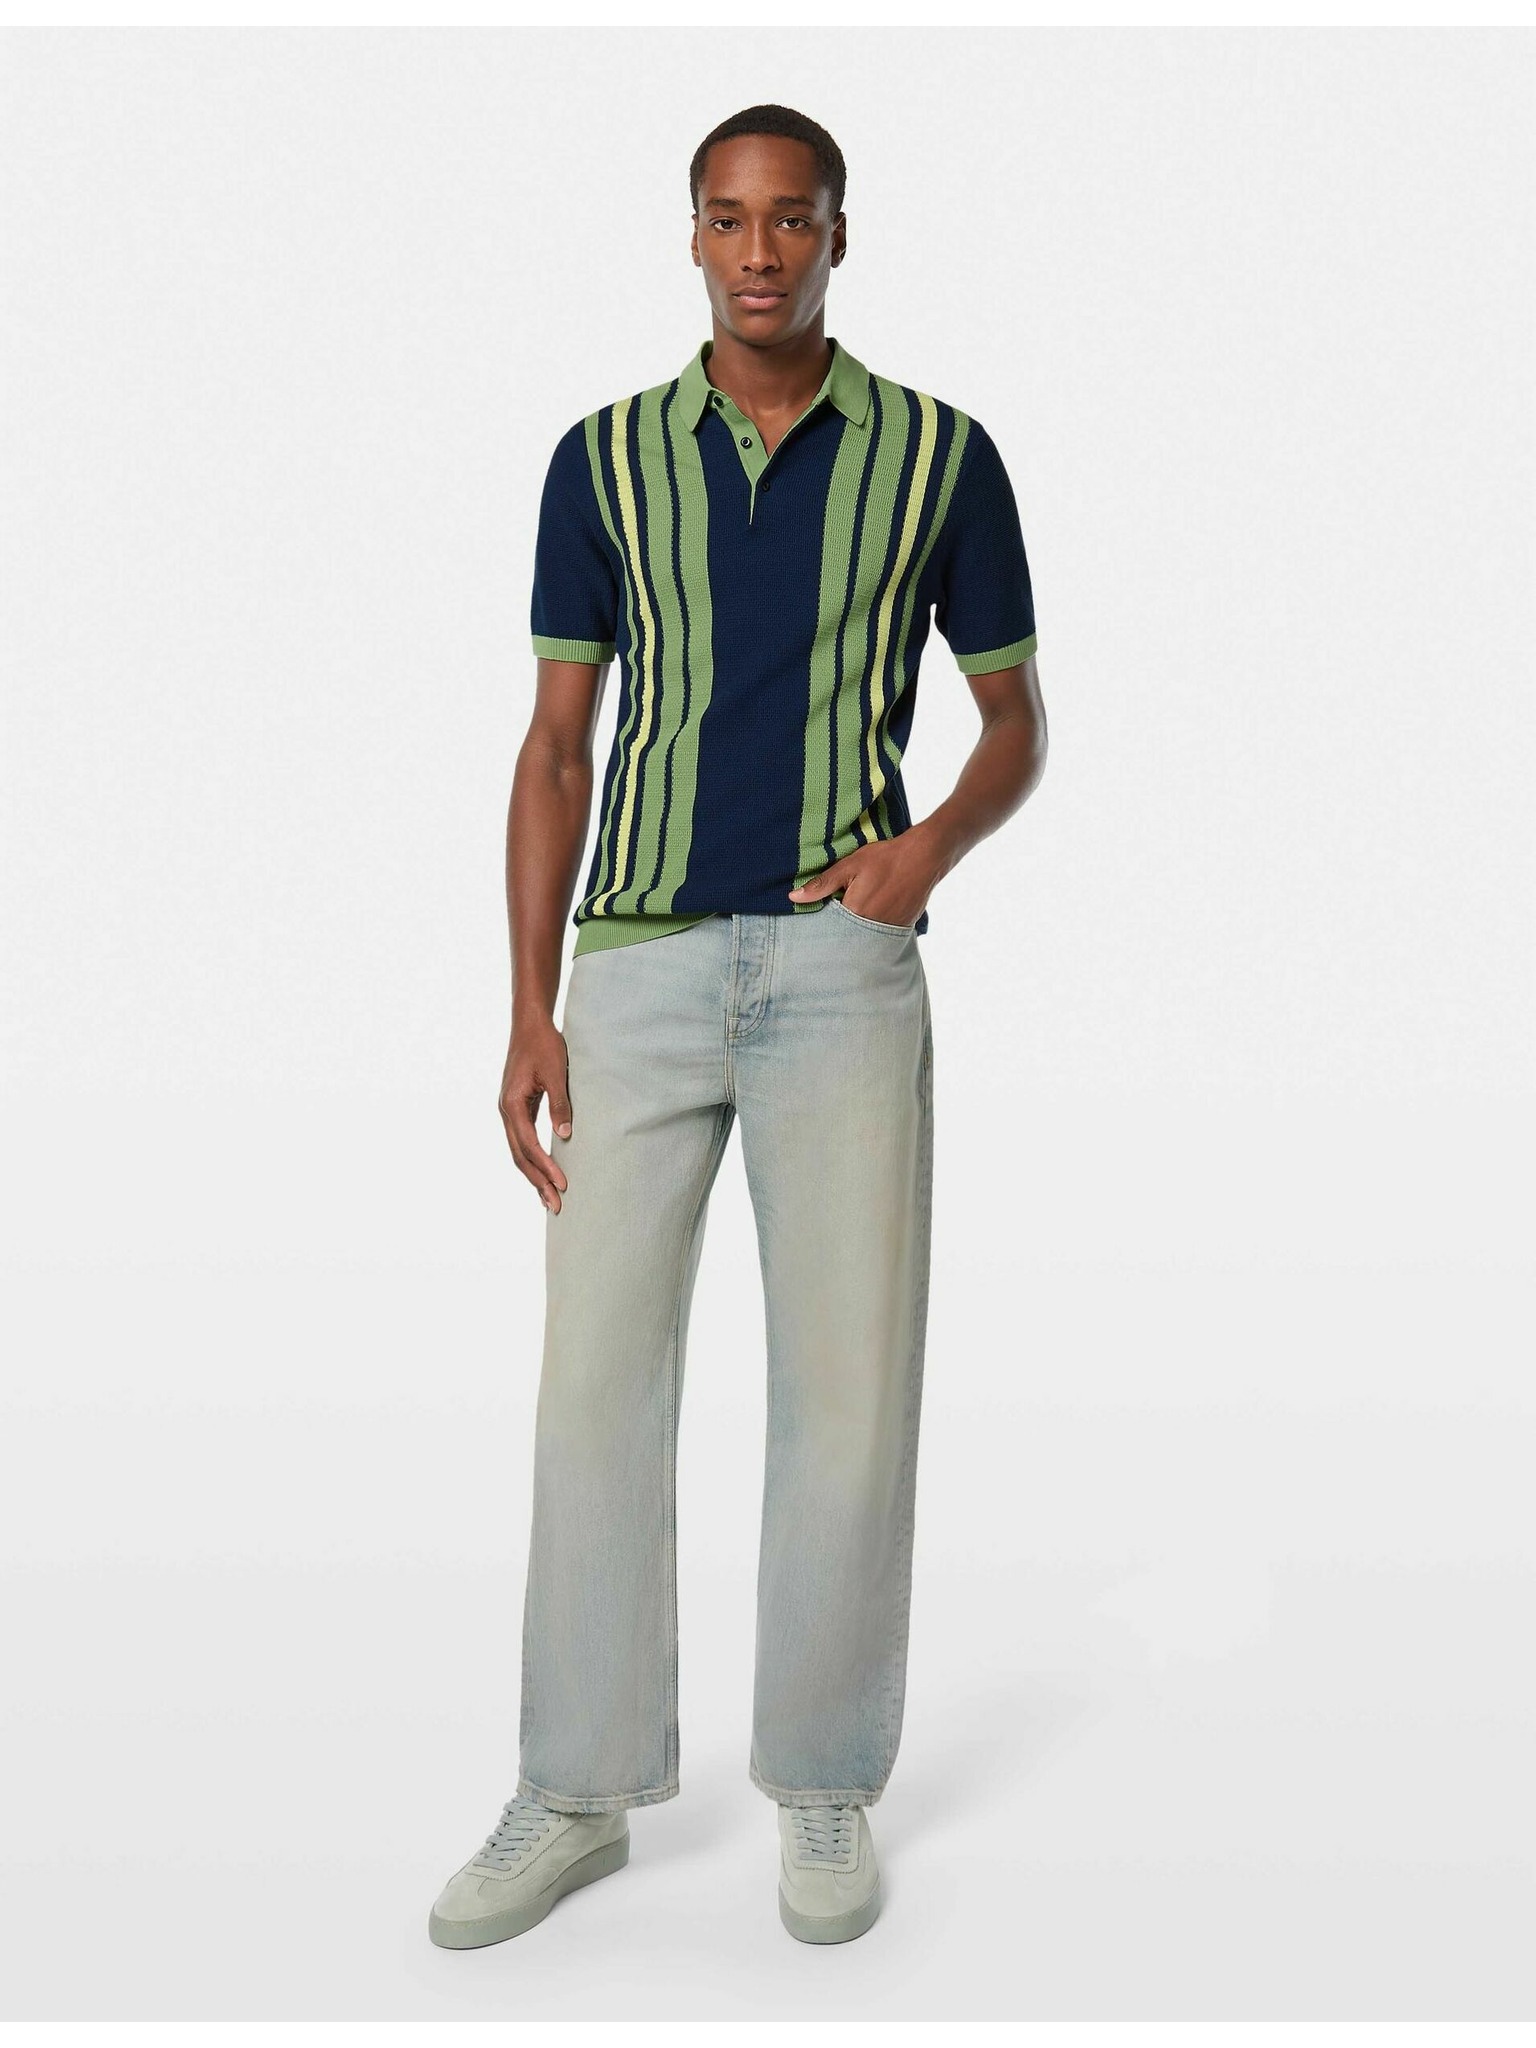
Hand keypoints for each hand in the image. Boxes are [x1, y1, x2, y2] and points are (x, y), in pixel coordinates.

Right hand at [499, 1015, 572, 1213]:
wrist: (529, 1024)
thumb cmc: (543, 1045)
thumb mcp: (557, 1073)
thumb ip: (560, 1104)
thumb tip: (565, 1134)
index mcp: (512, 1104)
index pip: (529, 1145)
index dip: (545, 1167)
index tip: (562, 1184)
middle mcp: (506, 1111)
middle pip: (519, 1156)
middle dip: (537, 1181)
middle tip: (555, 1204)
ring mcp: (509, 1110)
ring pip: (518, 1151)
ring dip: (533, 1174)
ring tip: (549, 1197)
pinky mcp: (517, 1108)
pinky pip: (522, 1140)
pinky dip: (532, 1158)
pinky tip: (543, 1170)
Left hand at [787, 822, 943, 925]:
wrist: (924, 857)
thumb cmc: (885, 859)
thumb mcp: (849, 866)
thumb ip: (822, 884)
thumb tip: (793, 898)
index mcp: (854, 913)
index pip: (829, 929)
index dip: (822, 925)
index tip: (817, 920)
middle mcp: (871, 928)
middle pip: (846, 936)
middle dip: (838, 930)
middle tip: (838, 917)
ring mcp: (888, 930)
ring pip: (864, 937)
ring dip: (857, 930)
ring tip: (859, 912)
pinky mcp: (901, 928)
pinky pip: (881, 935)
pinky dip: (874, 928)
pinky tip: (875, 912)